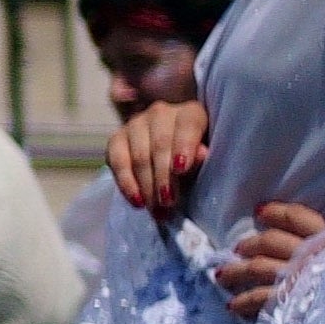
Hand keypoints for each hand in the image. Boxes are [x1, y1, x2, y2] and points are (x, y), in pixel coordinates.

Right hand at [108, 94, 208, 217]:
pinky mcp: (117, 138)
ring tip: (156, 210)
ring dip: (147, 186)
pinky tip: (137, 201)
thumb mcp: (208, 161)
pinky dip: (126, 183)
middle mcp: (161, 113)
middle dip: (163, 177)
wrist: (173, 161)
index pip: (186, 126)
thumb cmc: (196, 162)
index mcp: (190, 113)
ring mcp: (136, 124)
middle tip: (168, 203)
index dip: (183, 146)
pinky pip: (117, 161)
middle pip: (160, 145)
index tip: (181, 170)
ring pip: (139, 156)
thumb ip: (203, 158)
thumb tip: (200, 154)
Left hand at [211, 200, 324, 319]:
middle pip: (271, 241)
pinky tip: (232, 306)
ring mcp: (296, 276)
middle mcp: (309, 254)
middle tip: (237, 249)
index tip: (259, 210)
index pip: (297, 217)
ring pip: (257, 267)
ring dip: (236, 272)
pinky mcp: (288, 300)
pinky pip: (258, 298)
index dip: (276, 212)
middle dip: (250, 244)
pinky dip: (243, 301)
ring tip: (221, 276)